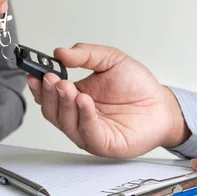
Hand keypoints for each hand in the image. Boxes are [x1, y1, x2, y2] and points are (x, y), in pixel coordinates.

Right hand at [27, 43, 190, 157]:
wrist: (162, 105)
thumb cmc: (138, 87)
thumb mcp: (111, 59)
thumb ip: (86, 54)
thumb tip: (60, 52)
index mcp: (76, 95)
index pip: (48, 93)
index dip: (38, 85)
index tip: (34, 73)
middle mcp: (78, 115)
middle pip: (51, 109)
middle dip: (48, 93)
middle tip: (52, 79)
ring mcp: (88, 131)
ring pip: (64, 122)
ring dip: (63, 103)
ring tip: (68, 86)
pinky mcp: (102, 143)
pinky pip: (86, 132)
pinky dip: (83, 116)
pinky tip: (84, 100)